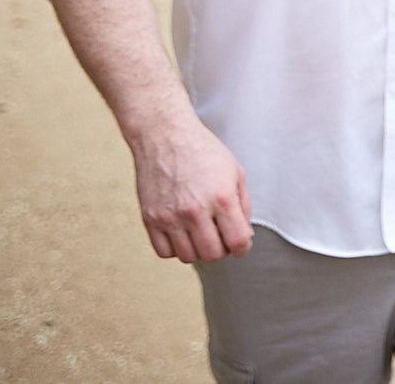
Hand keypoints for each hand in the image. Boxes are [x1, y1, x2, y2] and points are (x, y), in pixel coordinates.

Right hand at [129, 113, 252, 262]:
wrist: (165, 136)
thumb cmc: (203, 152)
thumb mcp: (235, 173)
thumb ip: (244, 207)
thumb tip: (244, 236)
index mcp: (221, 197)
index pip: (238, 242)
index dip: (243, 247)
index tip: (240, 243)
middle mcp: (195, 210)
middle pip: (213, 255)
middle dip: (222, 249)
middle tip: (220, 235)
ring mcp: (170, 217)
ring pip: (189, 257)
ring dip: (198, 249)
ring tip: (201, 232)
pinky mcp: (150, 219)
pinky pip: (165, 252)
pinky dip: (176, 248)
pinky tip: (182, 232)